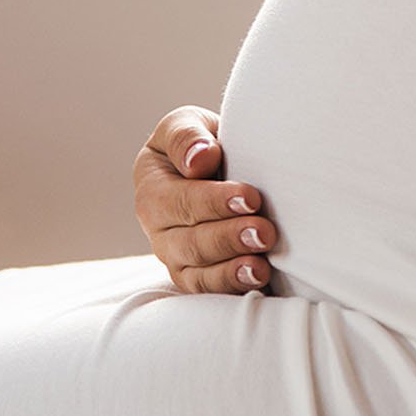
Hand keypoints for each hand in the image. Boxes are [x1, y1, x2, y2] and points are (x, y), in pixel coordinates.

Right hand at [132, 106, 278, 294]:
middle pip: (188, 241)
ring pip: (197, 272)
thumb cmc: (203, 143)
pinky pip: (208, 290)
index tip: (251, 197)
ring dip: (231, 270)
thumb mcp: (190, 124)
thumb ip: (187, 136)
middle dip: (228, 238)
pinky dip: (232, 288)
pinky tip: (256, 280)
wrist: (221, 167)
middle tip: (264, 232)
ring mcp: (174, 255)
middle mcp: (157, 225)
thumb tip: (199, 159)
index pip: (180, 199)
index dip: (214, 201)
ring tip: (261, 265)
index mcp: (151, 184)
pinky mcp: (194, 276)